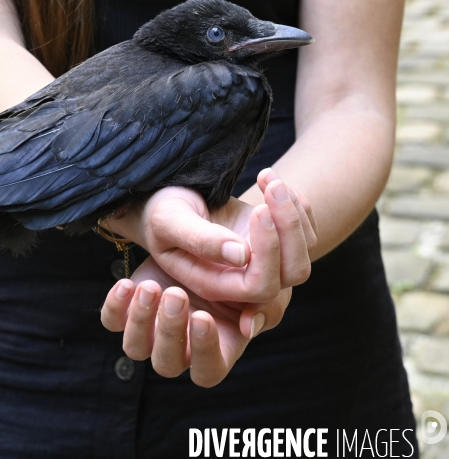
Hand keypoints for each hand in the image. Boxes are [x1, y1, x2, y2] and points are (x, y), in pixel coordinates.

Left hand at [101, 257, 291, 386]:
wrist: (212, 215)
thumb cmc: (243, 246)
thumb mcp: (259, 263)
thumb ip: (263, 295)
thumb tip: (248, 325)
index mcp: (222, 341)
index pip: (210, 369)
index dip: (204, 349)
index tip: (203, 316)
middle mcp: (185, 340)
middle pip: (167, 363)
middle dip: (170, 333)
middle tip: (176, 295)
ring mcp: (155, 323)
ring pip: (136, 348)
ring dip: (141, 322)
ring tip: (152, 286)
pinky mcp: (131, 303)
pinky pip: (113, 320)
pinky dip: (116, 307)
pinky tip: (128, 284)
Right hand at [108, 168, 316, 303]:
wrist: (163, 200)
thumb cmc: (159, 211)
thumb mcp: (169, 221)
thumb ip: (199, 240)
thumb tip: (241, 254)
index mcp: (214, 282)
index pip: (258, 285)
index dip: (268, 252)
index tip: (257, 211)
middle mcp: (241, 276)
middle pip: (292, 273)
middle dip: (289, 230)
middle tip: (272, 190)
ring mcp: (259, 258)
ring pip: (302, 253)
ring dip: (294, 214)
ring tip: (269, 179)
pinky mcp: (270, 238)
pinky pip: (305, 232)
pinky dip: (298, 204)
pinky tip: (269, 180)